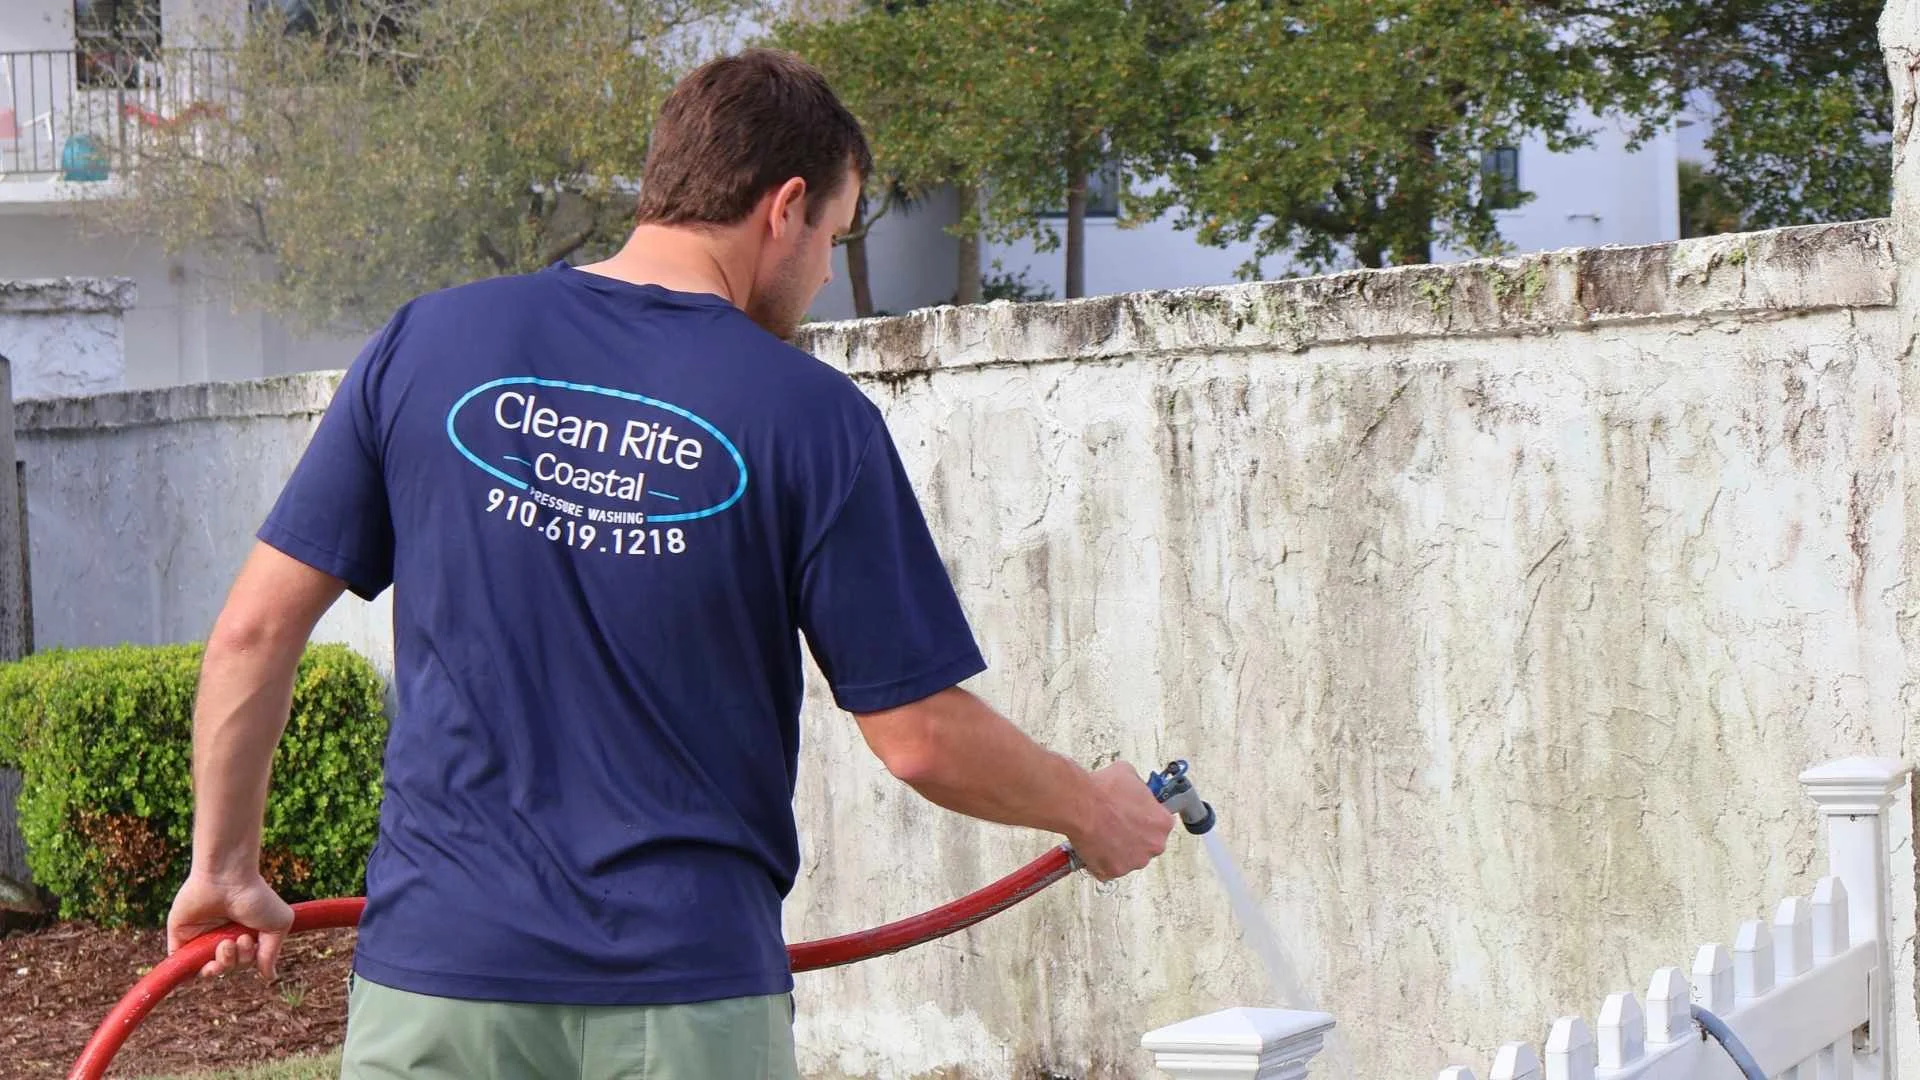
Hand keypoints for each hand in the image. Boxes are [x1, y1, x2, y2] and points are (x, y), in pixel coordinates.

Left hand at [166, 871, 293, 980]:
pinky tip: (205, 965)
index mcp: (243, 934)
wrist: (227, 879)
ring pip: (208, 971)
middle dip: (237, 960)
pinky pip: (182, 968)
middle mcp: (221, 938)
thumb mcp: (278, 925)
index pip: (244, 962)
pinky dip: (191, 973)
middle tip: (239, 940)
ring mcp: (200, 940)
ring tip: (224, 945)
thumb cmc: (256, 897)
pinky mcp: (180, 939)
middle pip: (228, 968)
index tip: (251, 941)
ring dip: (220, 965)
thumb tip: (269, 976)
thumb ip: (271, 953)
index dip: (248, 960)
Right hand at [1068, 762, 1174, 881]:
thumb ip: (1139, 788)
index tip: (1137, 816)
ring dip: (1119, 849)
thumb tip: (1134, 788)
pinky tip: (1094, 845)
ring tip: (1103, 833)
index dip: (1146, 818)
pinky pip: (1110, 868)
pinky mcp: (1114, 871)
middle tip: (1118, 824)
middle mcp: (1153, 845)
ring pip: (1129, 857)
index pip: (1160, 824)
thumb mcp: (1129, 774)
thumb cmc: (1104, 791)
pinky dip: (1102, 860)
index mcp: (1162, 823)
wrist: (1080, 805)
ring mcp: (1134, 861)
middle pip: (1147, 843)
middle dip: (1134, 836)